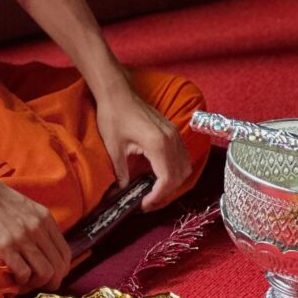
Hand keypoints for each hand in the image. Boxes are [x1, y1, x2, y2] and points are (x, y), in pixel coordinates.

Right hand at [0, 169, 70, 292]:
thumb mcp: (27, 207)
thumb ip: (39, 225)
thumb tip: (45, 249)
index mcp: (45, 218)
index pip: (66, 253)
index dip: (61, 271)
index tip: (51, 277)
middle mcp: (38, 229)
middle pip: (59, 267)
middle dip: (51, 282)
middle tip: (38, 285)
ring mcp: (23, 238)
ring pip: (45, 273)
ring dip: (36, 283)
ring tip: (25, 282)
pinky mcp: (5, 246)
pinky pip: (24, 274)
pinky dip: (20, 281)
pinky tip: (13, 277)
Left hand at [96, 83, 191, 210]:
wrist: (117, 92)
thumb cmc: (113, 116)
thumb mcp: (114, 148)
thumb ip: (121, 173)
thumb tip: (119, 194)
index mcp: (157, 145)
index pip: (166, 180)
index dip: (157, 197)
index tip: (143, 204)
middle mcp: (171, 140)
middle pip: (179, 176)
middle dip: (165, 193)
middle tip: (147, 202)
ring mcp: (174, 134)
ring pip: (184, 167)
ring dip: (173, 182)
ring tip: (154, 190)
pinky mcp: (172, 130)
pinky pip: (182, 156)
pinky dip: (175, 169)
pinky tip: (159, 174)